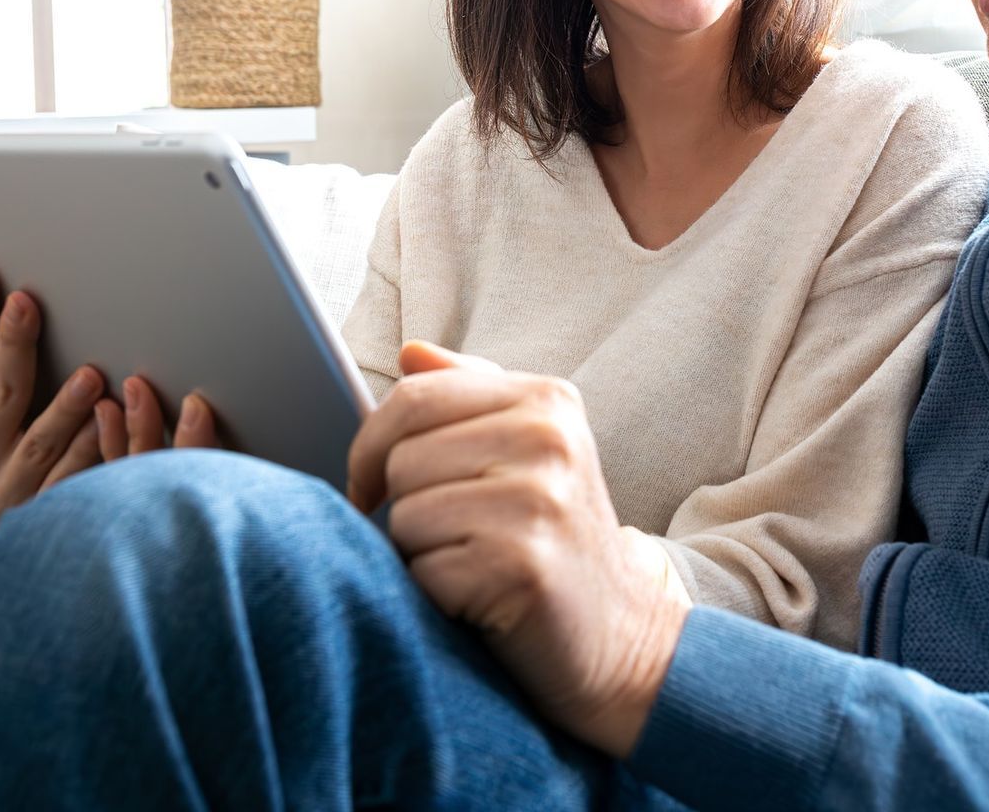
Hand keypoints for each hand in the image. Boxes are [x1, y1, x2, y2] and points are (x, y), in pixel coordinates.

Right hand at [0, 262, 219, 520]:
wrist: (38, 536)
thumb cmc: (19, 446)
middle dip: (12, 346)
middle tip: (27, 303)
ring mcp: (9, 491)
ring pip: (38, 444)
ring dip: (63, 407)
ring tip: (90, 374)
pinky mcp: (46, 515)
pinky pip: (72, 481)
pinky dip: (91, 452)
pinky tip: (110, 425)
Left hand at [348, 341, 689, 757]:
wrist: (618, 636)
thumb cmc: (553, 539)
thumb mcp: (528, 450)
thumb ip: (469, 394)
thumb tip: (410, 352)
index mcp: (546, 399)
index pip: (413, 397)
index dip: (371, 447)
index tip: (370, 485)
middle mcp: (549, 440)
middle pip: (402, 460)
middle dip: (403, 507)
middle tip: (449, 537)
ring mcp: (540, 501)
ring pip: (405, 516)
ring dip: (418, 555)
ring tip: (470, 564)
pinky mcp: (522, 566)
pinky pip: (422, 571)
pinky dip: (434, 596)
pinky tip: (478, 600)